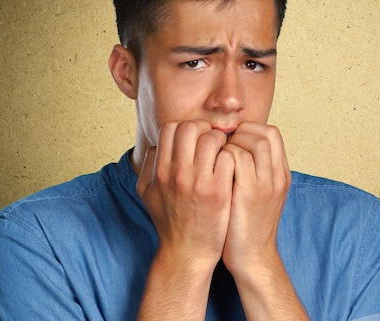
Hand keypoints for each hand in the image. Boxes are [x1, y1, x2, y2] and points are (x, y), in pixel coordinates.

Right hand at [136, 120, 234, 272]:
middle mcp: (177, 173)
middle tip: (212, 142)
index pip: (171, 128)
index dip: (185, 127)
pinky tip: (232, 165)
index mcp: (160, 171)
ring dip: (221, 141)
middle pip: (191, 127)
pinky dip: (232, 155)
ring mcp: (199, 182)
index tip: (195, 138)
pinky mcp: (219, 192)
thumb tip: (156, 145)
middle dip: (204, 129)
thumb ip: (148, 166)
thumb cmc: (169, 221)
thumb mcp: (147, 193)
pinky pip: (228, 157)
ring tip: (223, 152)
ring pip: (212, 138)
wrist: (187, 253)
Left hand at [219, 122, 290, 277]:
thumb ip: (254, 170)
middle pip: (265, 134)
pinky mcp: (249, 193)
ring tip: (217, 156)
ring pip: (253, 142)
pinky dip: (223, 156)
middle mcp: (277, 176)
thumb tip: (234, 146)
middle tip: (221, 144)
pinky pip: (237, 158)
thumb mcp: (259, 194)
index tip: (231, 139)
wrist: (251, 257)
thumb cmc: (247, 224)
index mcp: (281, 174)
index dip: (249, 130)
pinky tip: (211, 167)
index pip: (272, 133)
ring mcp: (266, 184)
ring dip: (231, 143)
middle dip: (240, 133)